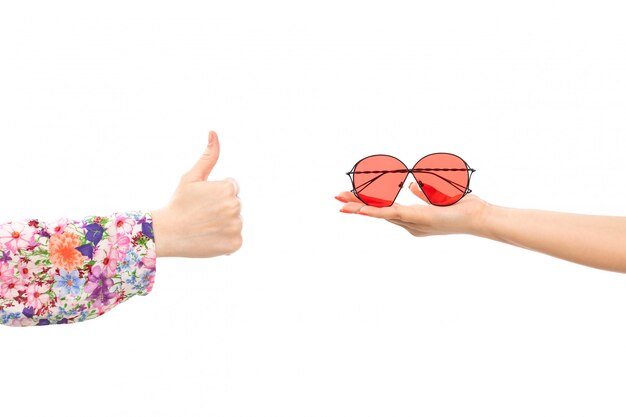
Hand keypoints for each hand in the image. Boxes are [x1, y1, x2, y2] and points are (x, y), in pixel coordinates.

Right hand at [152, 131, 242, 257]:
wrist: (168, 233)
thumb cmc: (179, 203)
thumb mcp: (191, 177)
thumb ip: (208, 156)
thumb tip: (214, 132)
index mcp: (228, 188)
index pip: (232, 188)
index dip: (216, 194)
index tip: (202, 201)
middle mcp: (235, 206)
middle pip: (235, 204)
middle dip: (221, 208)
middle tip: (202, 214)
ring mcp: (236, 226)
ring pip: (235, 221)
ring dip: (224, 224)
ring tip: (205, 226)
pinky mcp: (235, 243)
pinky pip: (235, 239)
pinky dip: (225, 240)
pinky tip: (210, 238)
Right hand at [336, 182, 488, 236]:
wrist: (477, 218)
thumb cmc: (462, 208)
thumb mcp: (438, 196)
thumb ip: (422, 193)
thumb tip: (410, 185)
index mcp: (414, 221)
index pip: (386, 210)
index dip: (368, 205)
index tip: (352, 199)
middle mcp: (410, 225)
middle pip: (378, 213)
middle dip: (356, 206)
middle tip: (337, 201)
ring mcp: (411, 223)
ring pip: (379, 214)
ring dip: (359, 208)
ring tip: (341, 205)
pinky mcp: (415, 219)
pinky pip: (389, 214)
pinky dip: (373, 211)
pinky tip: (359, 210)